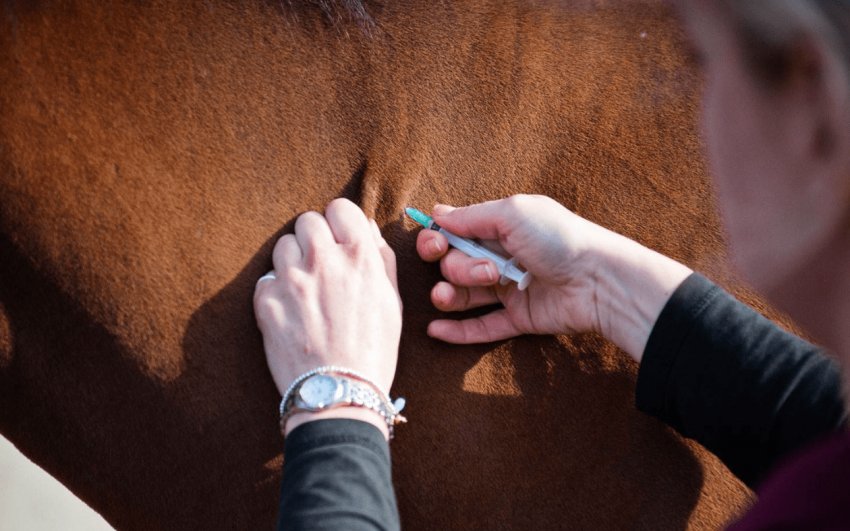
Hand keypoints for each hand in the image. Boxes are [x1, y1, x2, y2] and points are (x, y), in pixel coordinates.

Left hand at [254, 198, 401, 436]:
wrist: (339, 394)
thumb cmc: (373, 351)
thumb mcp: (392, 302)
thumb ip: (380, 258)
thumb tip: (367, 228)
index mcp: (360, 257)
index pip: (340, 207)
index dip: (339, 223)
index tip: (339, 239)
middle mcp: (325, 260)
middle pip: (307, 221)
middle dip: (314, 239)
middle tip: (321, 266)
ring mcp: (292, 279)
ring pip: (283, 246)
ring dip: (293, 262)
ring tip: (304, 291)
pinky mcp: (266, 300)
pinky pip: (266, 279)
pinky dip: (276, 291)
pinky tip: (291, 313)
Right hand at [416, 195, 690, 359]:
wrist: (598, 279)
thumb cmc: (558, 239)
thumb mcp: (513, 213)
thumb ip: (472, 216)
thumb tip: (437, 213)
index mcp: (499, 228)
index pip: (454, 233)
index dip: (437, 239)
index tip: (435, 244)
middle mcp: (500, 257)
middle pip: (454, 265)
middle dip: (458, 267)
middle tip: (486, 270)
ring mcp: (508, 290)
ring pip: (463, 296)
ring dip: (449, 295)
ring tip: (449, 297)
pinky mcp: (518, 319)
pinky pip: (482, 327)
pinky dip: (457, 331)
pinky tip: (435, 330)